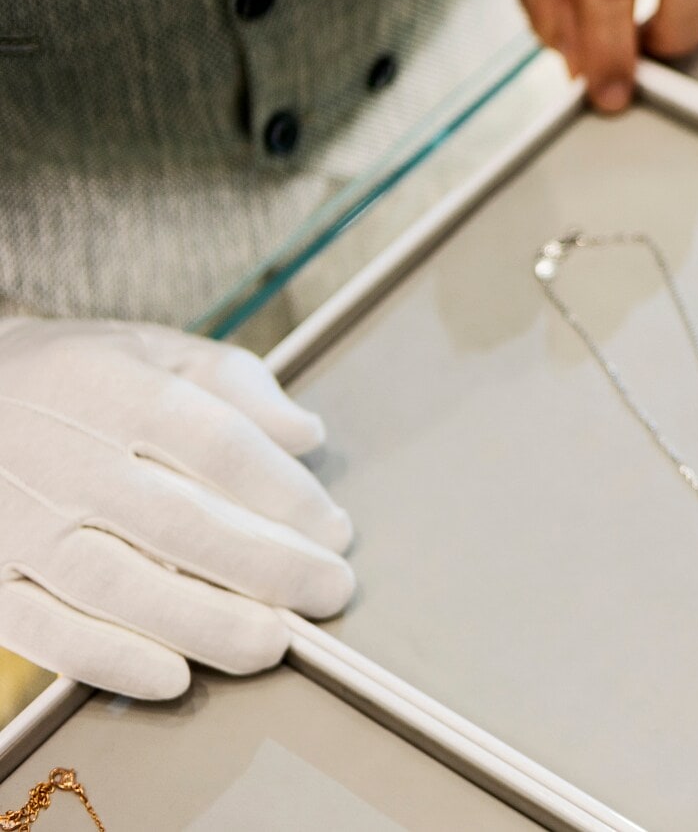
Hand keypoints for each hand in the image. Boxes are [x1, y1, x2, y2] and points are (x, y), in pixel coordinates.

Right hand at [0, 320, 354, 699]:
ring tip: (274, 643)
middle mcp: (64, 456)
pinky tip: (174, 677)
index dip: (286, 494)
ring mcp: (17, 521)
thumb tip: (308, 436)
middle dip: (268, 566)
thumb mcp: (155, 349)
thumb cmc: (80, 378)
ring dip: (205, 623)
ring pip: (118, 585)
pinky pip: (45, 630)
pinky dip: (109, 660)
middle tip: (329, 593)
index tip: (336, 532)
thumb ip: (236, 385)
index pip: (218, 444)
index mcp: (117, 389)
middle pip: (180, 521)